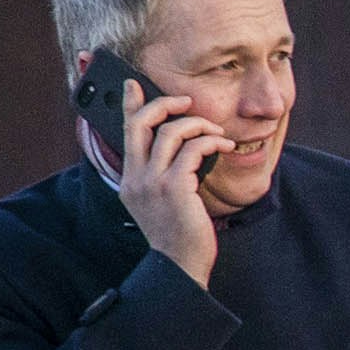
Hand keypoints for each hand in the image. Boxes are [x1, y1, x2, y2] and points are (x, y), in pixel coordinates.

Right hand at [101, 68, 227, 286]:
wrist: (180, 265)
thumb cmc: (178, 234)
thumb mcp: (162, 202)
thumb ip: (162, 175)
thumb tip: (180, 148)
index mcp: (129, 179)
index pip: (125, 132)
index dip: (129, 105)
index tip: (133, 85)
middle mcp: (135, 177)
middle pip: (142, 123)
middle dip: (165, 104)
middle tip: (187, 102)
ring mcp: (152, 182)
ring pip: (171, 132)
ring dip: (199, 125)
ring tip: (217, 133)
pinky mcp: (174, 188)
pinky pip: (192, 150)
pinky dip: (210, 142)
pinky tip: (224, 147)